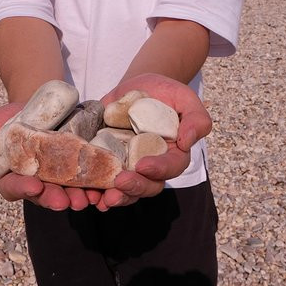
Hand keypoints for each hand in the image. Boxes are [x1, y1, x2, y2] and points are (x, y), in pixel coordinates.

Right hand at [0, 103, 93, 210]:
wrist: (43, 109)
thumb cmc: (12, 119)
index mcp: (11, 176)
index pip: (13, 187)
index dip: (22, 188)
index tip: (34, 185)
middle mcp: (36, 184)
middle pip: (44, 196)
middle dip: (55, 199)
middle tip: (65, 200)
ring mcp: (58, 181)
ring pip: (67, 195)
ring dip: (77, 198)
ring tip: (87, 198)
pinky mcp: (78, 174)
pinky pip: (87, 185)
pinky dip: (95, 189)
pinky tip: (102, 189)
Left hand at [95, 73, 211, 210]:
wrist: (136, 87)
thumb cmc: (165, 93)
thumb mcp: (184, 98)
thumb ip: (196, 118)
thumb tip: (187, 141)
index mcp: (173, 154)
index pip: (171, 168)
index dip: (159, 170)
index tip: (143, 165)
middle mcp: (151, 166)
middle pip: (148, 186)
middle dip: (135, 188)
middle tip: (121, 182)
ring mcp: (130, 167)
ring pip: (127, 191)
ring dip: (116, 197)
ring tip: (103, 198)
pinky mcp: (109, 162)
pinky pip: (104, 183)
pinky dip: (96, 192)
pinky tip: (90, 195)